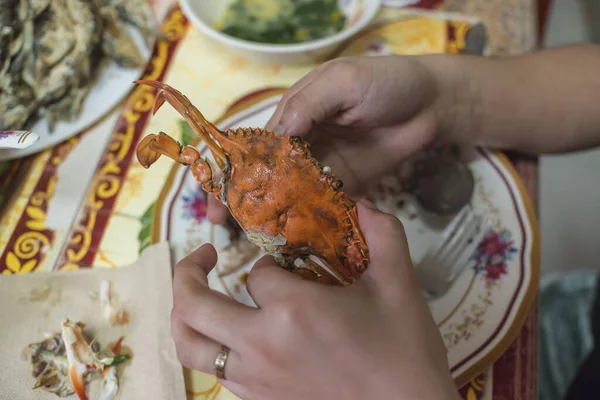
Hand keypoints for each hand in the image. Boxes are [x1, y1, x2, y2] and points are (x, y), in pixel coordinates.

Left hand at [171, 201, 459, 399]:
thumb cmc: (404, 350)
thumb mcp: (400, 284)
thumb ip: (383, 234)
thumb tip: (363, 204)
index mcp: (292, 309)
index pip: (258, 272)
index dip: (272, 262)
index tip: (291, 266)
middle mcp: (260, 344)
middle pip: (194, 304)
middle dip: (189, 271)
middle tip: (203, 256)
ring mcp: (254, 379)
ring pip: (190, 346)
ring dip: (184, 316)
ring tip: (195, 298)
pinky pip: (213, 373)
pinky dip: (210, 349)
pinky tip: (230, 339)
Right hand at [207, 55, 452, 223]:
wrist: (432, 104)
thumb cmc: (385, 81)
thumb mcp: (341, 83)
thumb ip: (305, 108)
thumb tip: (272, 141)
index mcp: (294, 113)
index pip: (255, 144)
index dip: (234, 167)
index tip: (218, 193)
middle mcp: (302, 143)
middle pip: (265, 174)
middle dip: (243, 197)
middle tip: (227, 223)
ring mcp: (323, 168)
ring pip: (288, 194)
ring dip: (270, 214)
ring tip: (253, 235)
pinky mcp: (345, 187)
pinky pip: (320, 206)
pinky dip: (304, 220)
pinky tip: (291, 236)